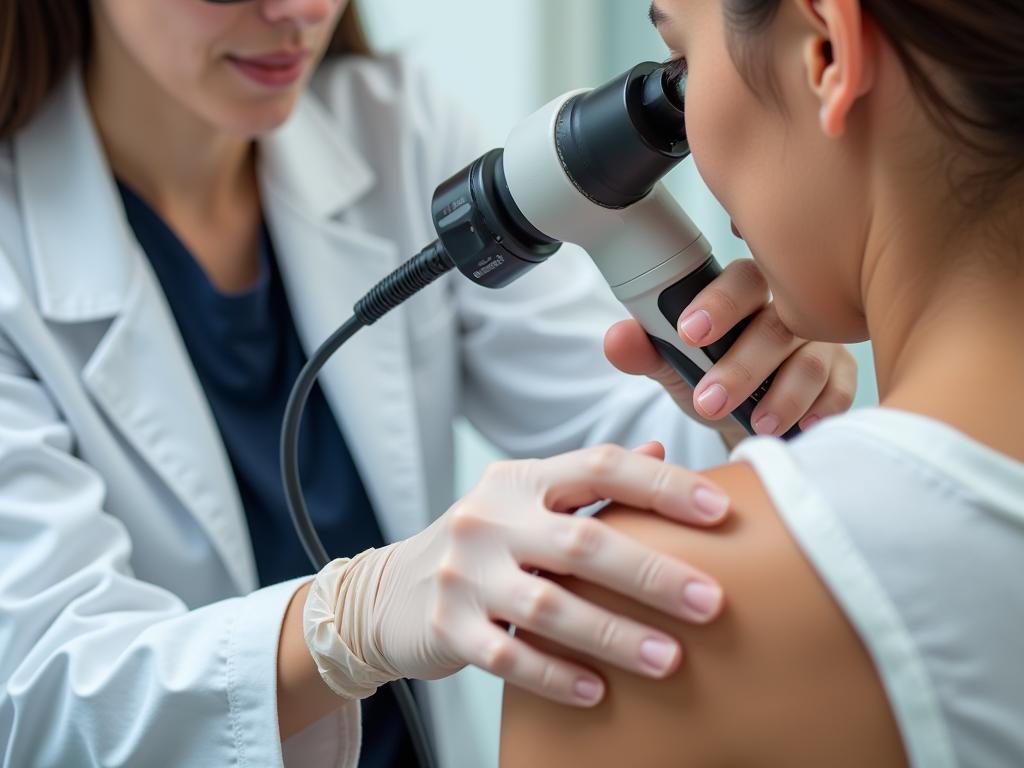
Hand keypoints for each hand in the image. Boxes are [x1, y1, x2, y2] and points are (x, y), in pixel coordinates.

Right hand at [371, 443, 728, 705]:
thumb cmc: (483, 542)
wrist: (390, 591)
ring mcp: (466, 573)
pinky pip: (508, 657)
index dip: (661, 484)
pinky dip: (556, 675)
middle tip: (711, 603)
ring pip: (550, 606)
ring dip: (615, 634)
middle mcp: (491, 518)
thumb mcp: (527, 499)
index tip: (719, 510)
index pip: (598, 466)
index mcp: (521, 480)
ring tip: (671, 659)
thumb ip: (590, 481)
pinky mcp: (447, 627)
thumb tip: (660, 451)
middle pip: (582, 542)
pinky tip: (599, 692)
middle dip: (652, 574)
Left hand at [604, 259, 856, 444]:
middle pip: (778, 321)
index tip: (688, 335)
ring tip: (754, 424)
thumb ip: (647, 351)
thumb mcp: (674, 366)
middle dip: (743, 363)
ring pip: (810, 360)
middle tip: (708, 400)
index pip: (740, 280)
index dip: (717, 303)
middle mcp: (788, 309)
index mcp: (744, 294)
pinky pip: (841, 388)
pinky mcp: (843, 373)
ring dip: (781, 396)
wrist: (748, 419)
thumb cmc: (712, 376)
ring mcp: (821, 340)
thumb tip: (617, 340)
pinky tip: (805, 428)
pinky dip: (823, 409)